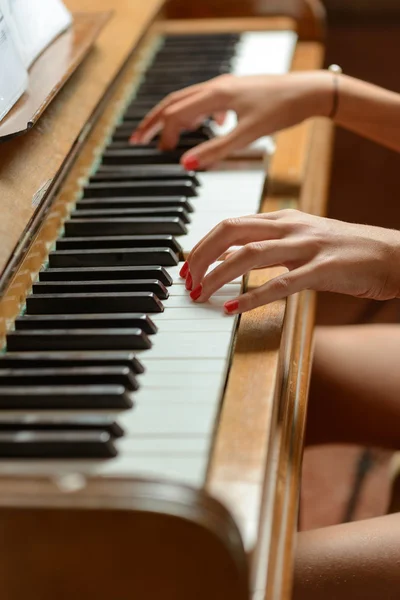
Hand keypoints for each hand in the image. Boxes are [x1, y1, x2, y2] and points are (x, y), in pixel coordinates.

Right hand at [131, 72, 331, 168]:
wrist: (309, 92)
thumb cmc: (282, 109)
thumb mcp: (247, 135)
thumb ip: (216, 150)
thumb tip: (187, 164)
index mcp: (215, 95)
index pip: (175, 114)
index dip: (162, 134)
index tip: (159, 154)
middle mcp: (216, 86)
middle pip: (175, 102)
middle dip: (155, 121)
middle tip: (137, 138)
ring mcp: (227, 87)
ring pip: (190, 101)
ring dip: (175, 118)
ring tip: (166, 135)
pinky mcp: (238, 91)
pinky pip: (209, 101)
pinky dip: (200, 114)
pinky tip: (212, 124)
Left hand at [181, 209, 399, 313]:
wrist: (391, 254)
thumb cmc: (344, 248)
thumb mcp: (299, 239)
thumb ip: (265, 244)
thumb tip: (227, 257)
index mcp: (282, 218)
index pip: (230, 224)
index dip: (202, 244)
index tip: (186, 266)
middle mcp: (290, 227)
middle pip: (231, 233)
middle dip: (201, 256)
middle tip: (187, 281)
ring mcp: (307, 246)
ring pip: (249, 255)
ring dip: (218, 276)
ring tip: (201, 294)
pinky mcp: (323, 269)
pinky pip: (280, 284)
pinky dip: (252, 298)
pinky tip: (232, 310)